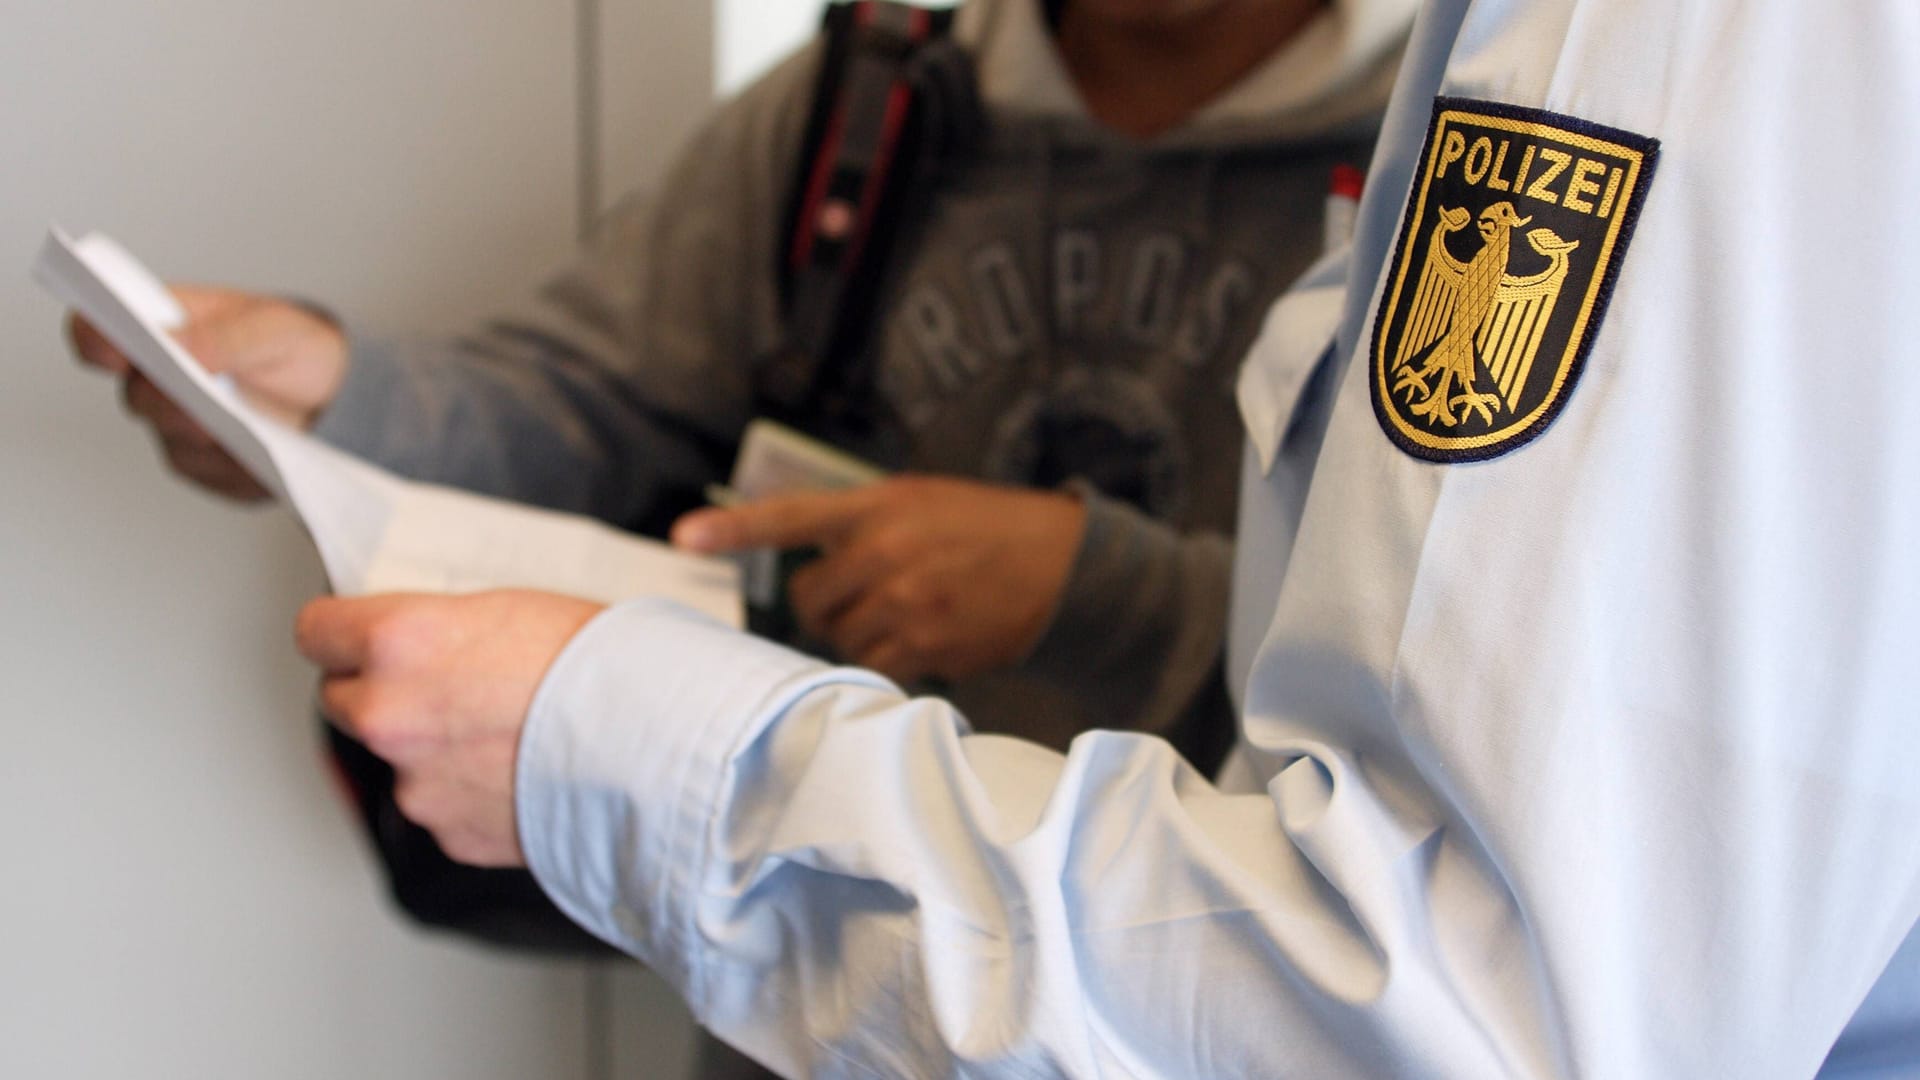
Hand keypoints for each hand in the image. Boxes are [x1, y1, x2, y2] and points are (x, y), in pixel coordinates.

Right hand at [68, 286, 349, 499]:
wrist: (336, 392)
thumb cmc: (294, 347)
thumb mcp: (273, 327)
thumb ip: (225, 336)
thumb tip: (180, 346)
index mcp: (165, 329)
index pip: (102, 333)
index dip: (97, 340)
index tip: (115, 350)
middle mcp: (160, 379)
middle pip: (137, 396)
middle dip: (164, 399)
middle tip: (188, 399)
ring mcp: (181, 426)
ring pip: (173, 441)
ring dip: (203, 439)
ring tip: (231, 432)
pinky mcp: (210, 466)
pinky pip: (213, 475)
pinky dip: (235, 468)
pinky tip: (259, 460)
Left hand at [296, 590, 604, 867]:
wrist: (658, 748)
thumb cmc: (605, 666)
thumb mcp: (511, 608)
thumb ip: (444, 629)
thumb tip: (424, 644)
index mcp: (399, 640)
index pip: (315, 632)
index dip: (340, 633)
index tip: (354, 637)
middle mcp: (390, 714)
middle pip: (341, 701)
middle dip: (380, 693)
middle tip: (444, 685)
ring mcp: (416, 783)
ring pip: (398, 761)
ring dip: (432, 751)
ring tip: (506, 736)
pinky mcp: (449, 834)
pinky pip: (441, 809)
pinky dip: (469, 796)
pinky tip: (521, 774)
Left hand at [672, 477, 1085, 683]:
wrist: (1064, 563)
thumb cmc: (984, 528)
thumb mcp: (920, 500)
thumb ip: (863, 522)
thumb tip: (813, 565)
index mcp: (878, 506)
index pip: (790, 516)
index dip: (733, 529)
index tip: (682, 539)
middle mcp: (886, 552)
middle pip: (807, 598)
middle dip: (824, 604)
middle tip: (861, 596)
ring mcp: (906, 603)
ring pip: (837, 638)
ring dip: (856, 634)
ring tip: (900, 614)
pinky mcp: (928, 646)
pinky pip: (874, 666)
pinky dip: (886, 659)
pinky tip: (921, 639)